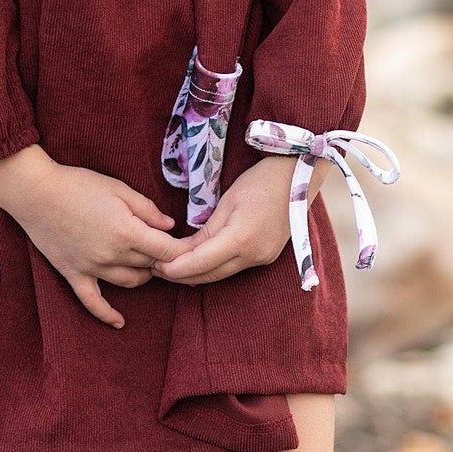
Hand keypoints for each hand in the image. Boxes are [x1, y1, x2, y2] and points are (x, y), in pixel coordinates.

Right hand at [0, 145, 183, 328]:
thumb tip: (169, 226)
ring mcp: (92, 267)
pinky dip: (106, 314)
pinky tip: (120, 323)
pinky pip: (92, 301)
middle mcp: (112, 254)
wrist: (35, 193)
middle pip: (150, 265)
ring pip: (130, 281)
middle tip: (165, 248)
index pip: (167, 251)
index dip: (183, 250)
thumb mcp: (119, 189)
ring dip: (143, 274)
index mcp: (127, 231)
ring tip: (146, 262)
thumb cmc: (78, 184)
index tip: (191, 247)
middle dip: (161, 257)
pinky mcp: (74, 274)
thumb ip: (147, 209)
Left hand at [152, 154, 326, 286]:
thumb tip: (183, 252)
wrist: (298, 176)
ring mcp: (263, 258)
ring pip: (222, 274)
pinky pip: (234, 268)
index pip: (200, 263)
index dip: (175, 268)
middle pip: (210, 275)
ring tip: (172, 267)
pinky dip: (214, 267)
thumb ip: (205, 231)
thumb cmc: (259, 181)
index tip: (155, 266)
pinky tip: (199, 262)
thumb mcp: (227, 202)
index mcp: (241, 239)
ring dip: (197, 273)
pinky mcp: (267, 256)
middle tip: (156, 269)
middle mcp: (254, 255)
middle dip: (182, 275)